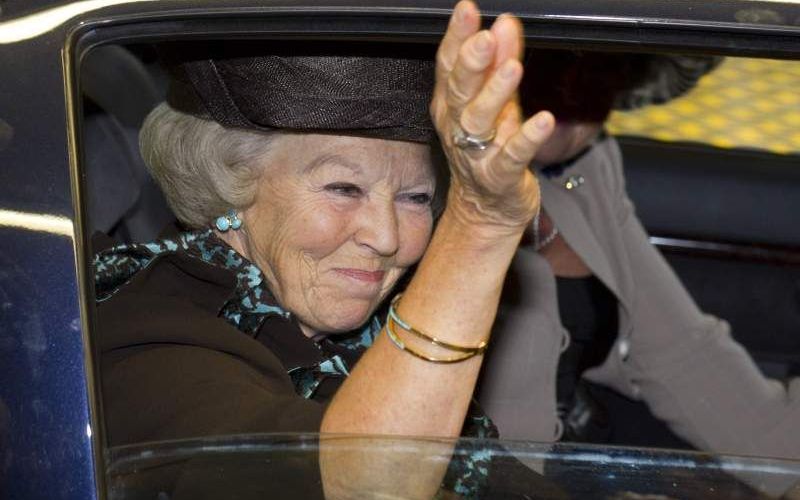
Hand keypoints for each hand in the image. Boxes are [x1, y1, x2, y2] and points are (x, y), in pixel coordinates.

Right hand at [431, 1, 554, 233]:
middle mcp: (458, 127)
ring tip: (513, 68)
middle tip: (486, 37)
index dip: (457, 37)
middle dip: (471, 63)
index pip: (449, 65)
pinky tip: (542, 120)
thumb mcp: (496, 102)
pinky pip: (510, 158)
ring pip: (479, 122)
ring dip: (495, 94)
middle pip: (459, 91)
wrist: (486, 210)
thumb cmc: (490, 150)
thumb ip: (501, 61)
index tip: (467, 10)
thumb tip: (506, 23)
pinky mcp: (499, 178)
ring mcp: (476, 154)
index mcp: (452, 105)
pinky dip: (526, 139)